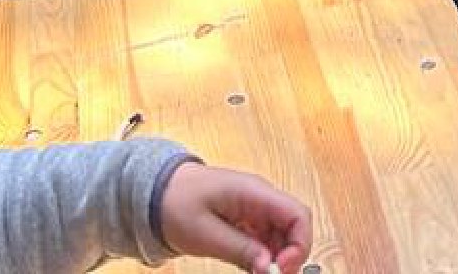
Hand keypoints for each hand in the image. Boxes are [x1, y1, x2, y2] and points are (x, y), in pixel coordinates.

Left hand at [159, 161, 311, 273]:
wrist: (158, 193)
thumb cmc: (177, 203)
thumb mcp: (206, 233)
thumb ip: (240, 248)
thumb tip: (269, 267)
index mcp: (254, 192)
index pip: (297, 213)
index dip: (299, 244)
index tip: (282, 269)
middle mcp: (260, 198)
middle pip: (294, 227)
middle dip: (291, 255)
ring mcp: (255, 209)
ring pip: (283, 236)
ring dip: (278, 259)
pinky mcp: (247, 221)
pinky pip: (266, 240)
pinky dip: (265, 257)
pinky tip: (253, 269)